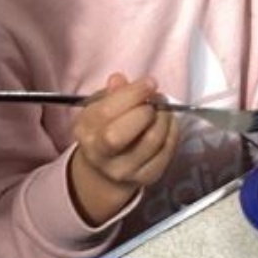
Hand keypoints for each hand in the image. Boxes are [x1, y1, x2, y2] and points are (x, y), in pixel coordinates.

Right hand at [68, 74, 178, 226]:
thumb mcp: (100, 107)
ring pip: (151, 141)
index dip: (132, 94)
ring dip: (164, 118)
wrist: (107, 168)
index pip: (105, 113)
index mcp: (85, 132)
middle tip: (156, 99)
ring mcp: (124, 170)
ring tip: (164, 108)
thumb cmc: (105, 129)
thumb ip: (110, 93)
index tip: (149, 83)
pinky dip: (172, 132)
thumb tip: (118, 80)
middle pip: (119, 135)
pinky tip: (169, 124)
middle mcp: (100, 155)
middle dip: (145, 111)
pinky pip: (166, 152)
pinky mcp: (146, 177)